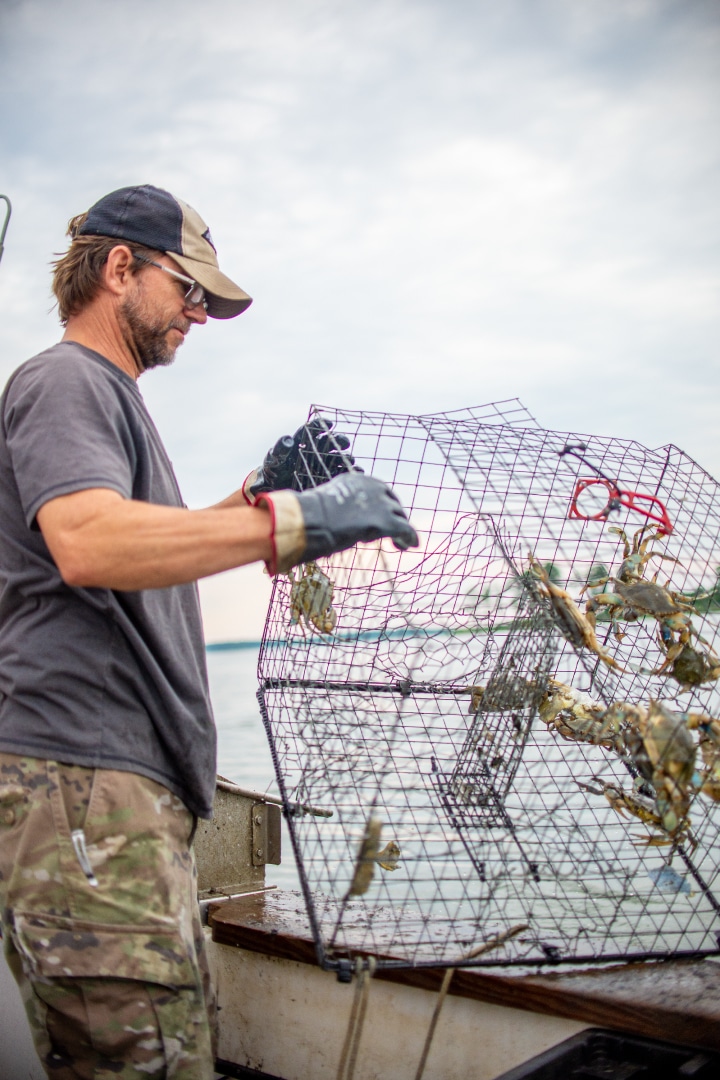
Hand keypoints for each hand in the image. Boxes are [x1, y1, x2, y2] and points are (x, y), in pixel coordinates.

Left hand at [243, 417, 357, 501]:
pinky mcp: (329, 477)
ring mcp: (323, 464)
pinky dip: (350, 471)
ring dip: (345, 456)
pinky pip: (342, 473)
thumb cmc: (273, 471)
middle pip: (330, 442)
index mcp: (302, 441)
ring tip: (349, 459)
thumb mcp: (273, 460)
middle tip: (343, 442)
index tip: (329, 423)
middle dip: (338, 440)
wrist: (276, 490)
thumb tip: (287, 439)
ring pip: (338, 457)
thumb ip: (279, 449)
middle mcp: (315, 451)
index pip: (312, 430)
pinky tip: (356, 471)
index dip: (321, 425)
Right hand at [257, 472, 418, 573]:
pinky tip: (411, 545)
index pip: (378, 491)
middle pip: (393, 502)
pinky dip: (410, 537)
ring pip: (400, 516)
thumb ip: (339, 507)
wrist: (311, 520)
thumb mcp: (328, 504)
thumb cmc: (311, 517)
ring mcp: (381, 503)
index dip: (382, 506)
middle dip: (394, 516)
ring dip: (400, 530)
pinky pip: (405, 529)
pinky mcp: (386, 521)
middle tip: (393, 533)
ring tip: (399, 545)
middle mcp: (373, 487)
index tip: (380, 518)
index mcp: (357, 480)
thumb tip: (335, 520)